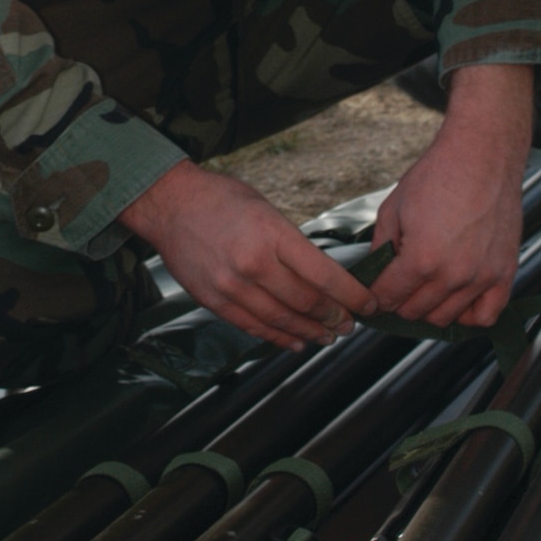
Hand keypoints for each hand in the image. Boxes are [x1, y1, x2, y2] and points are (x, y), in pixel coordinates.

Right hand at [119, 160, 379, 351]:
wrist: (170, 204)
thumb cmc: (222, 199)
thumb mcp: (267, 210)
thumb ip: (293, 244)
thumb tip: (325, 278)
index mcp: (272, 234)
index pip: (324, 275)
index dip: (352, 296)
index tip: (369, 304)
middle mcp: (253, 263)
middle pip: (306, 302)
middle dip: (335, 317)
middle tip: (350, 324)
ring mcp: (231, 285)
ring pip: (282, 320)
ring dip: (310, 332)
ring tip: (328, 337)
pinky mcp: (214, 300)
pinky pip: (254, 327)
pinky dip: (279, 338)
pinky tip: (296, 341)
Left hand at [370, 64, 533, 329]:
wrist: (482, 155)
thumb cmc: (439, 175)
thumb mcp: (394, 207)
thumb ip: (381, 247)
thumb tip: (374, 274)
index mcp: (421, 259)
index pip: (388, 298)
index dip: (376, 295)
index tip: (375, 289)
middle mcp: (453, 275)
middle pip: (414, 312)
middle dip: (399, 300)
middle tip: (398, 284)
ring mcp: (482, 277)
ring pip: (445, 318)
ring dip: (429, 308)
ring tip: (425, 287)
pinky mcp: (505, 273)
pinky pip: (486, 316)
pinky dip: (469, 315)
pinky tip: (457, 299)